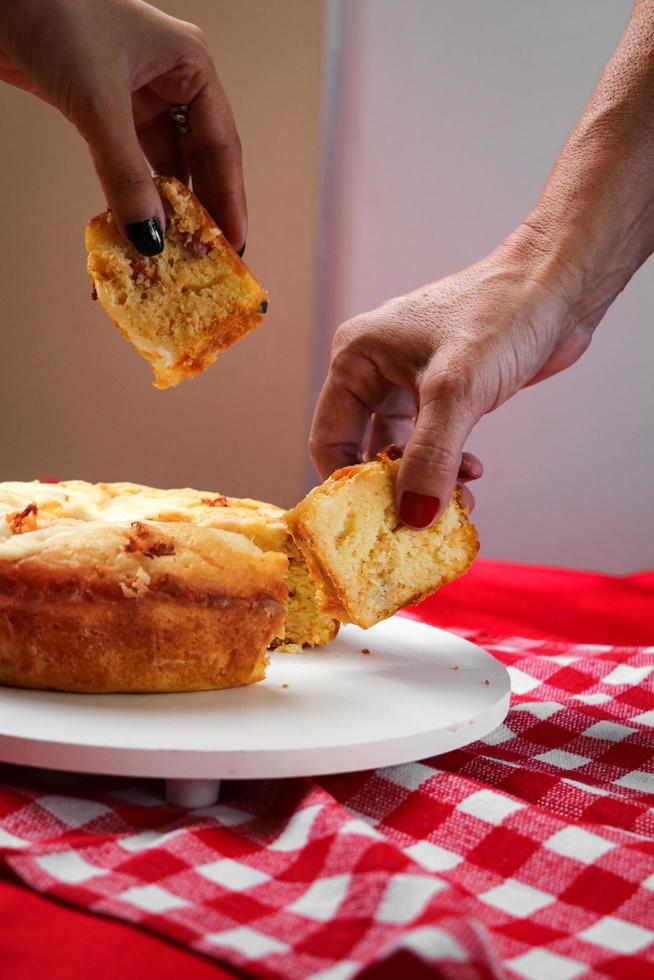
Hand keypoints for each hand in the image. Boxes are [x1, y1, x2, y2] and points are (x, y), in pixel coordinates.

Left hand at [0, 0, 244, 253]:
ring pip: (160, 164)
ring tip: (170, 250)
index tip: (234, 242)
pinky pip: (125, 162)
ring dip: (161, 206)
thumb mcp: (98, 100)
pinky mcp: (100, 107)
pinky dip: (128, 193)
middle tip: (206, 256)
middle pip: (196, 158)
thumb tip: (150, 237)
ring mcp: (135, 95)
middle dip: (199, 207)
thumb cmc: (54, 14)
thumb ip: (125, 173)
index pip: (220, 144)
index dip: (229, 197)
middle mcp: (170, 80)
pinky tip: (134, 226)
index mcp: (190, 65)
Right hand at [311, 227, 593, 526]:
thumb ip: (432, 457)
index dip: (349, 484)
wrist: (559, 286)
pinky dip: (446, 466)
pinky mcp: (442, 392)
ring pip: (403, 450)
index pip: (330, 439)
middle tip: (423, 516)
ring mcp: (409, 381)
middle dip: (395, 487)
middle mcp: (375, 369)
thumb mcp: (457, 391)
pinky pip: (431, 443)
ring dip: (427, 480)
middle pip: (364, 450)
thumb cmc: (501, 316)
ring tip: (459, 497)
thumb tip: (414, 517)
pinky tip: (472, 473)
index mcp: (356, 357)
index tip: (377, 520)